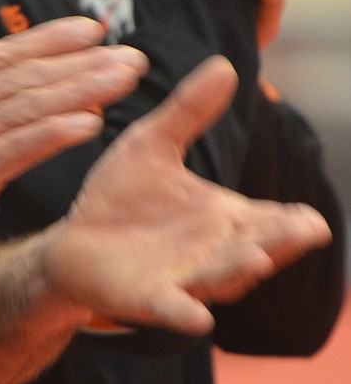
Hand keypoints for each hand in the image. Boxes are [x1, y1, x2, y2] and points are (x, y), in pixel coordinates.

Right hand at [0, 16, 148, 256]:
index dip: (54, 39)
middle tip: (130, 54)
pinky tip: (90, 123)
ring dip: (85, 88)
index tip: (93, 31)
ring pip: (36, 102)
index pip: (9, 50)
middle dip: (85, 61)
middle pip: (32, 72)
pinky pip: (25, 144)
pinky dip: (59, 130)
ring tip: (123, 79)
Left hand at [41, 56, 330, 334]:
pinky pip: (173, 310)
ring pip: (222, 280)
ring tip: (259, 257)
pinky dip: (185, 314)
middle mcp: (215, 253)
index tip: (311, 218)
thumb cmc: (122, 195)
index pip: (273, 221)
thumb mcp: (153, 143)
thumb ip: (189, 110)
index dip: (295, 222)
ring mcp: (185, 280)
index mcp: (224, 218)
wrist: (72, 238)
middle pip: (259, 250)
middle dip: (280, 243)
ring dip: (240, 272)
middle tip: (304, 231)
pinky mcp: (148, 299)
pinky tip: (198, 318)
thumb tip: (226, 64)